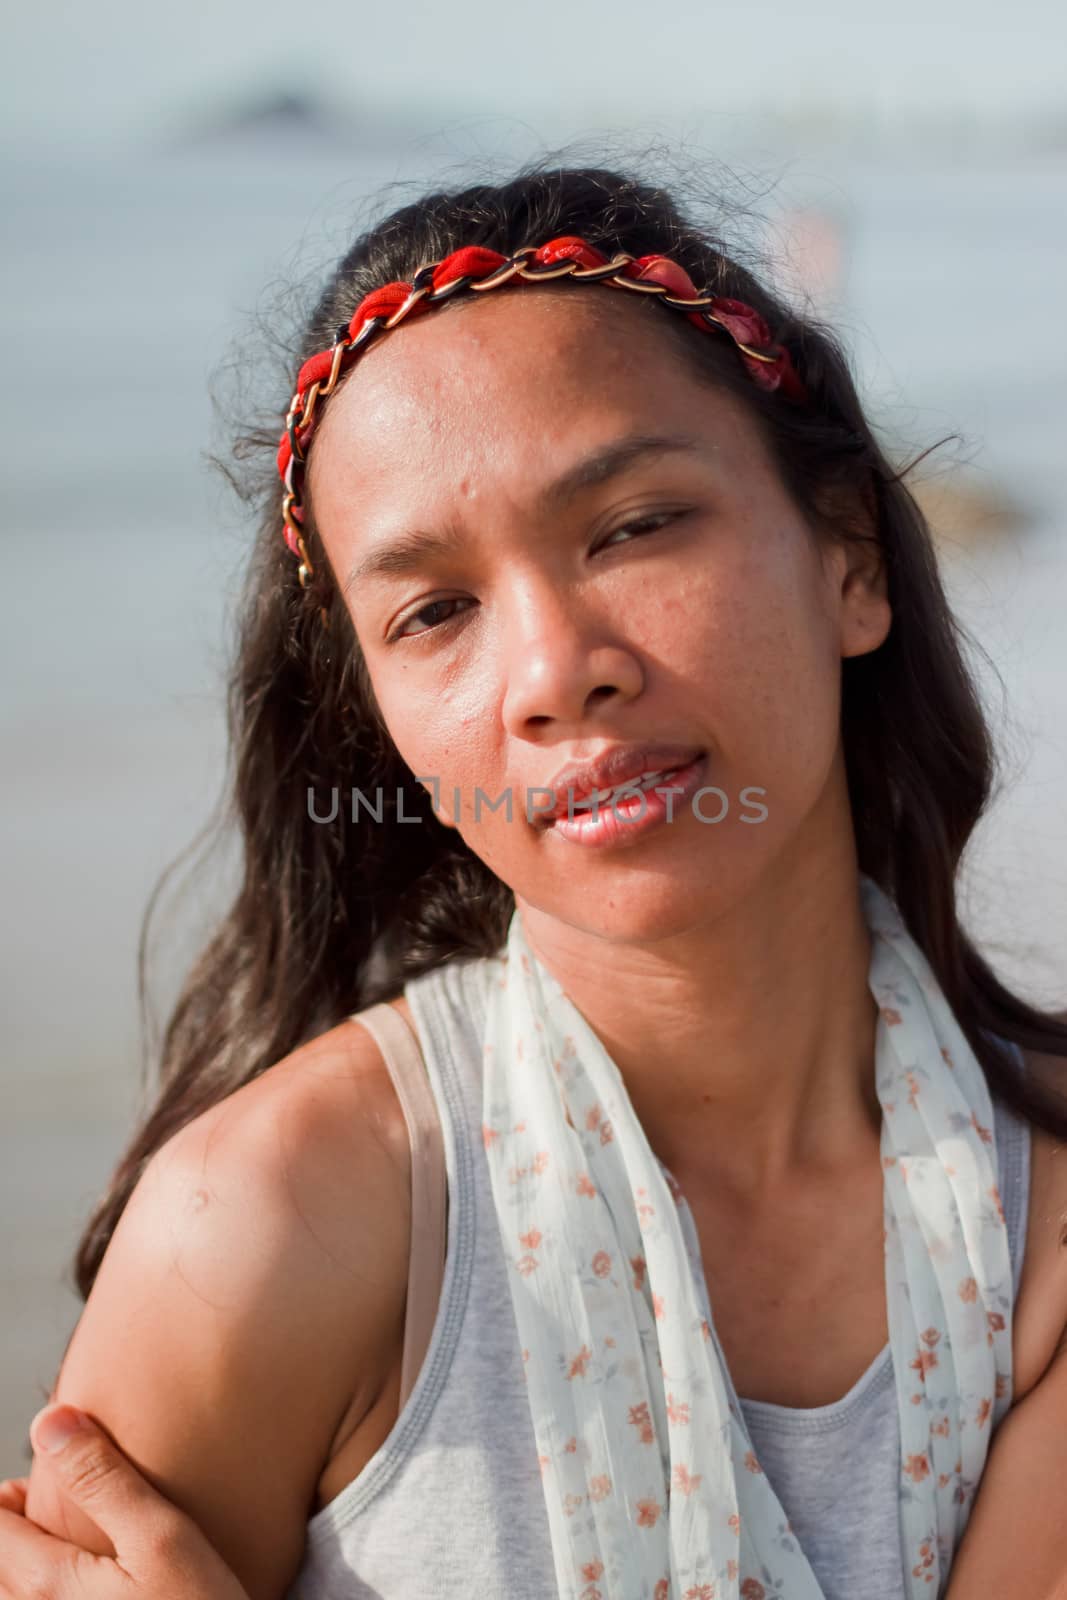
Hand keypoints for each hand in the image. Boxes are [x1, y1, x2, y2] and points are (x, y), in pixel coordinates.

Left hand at [0, 1405, 250, 1598]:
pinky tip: (80, 1593)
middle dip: (14, 1532)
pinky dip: (38, 1595)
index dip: (8, 1497)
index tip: (38, 1488)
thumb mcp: (164, 1537)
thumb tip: (52, 1422)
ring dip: (22, 1570)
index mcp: (46, 1583)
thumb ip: (103, 1479)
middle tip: (50, 1515)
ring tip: (62, 1556)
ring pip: (9, 1593)